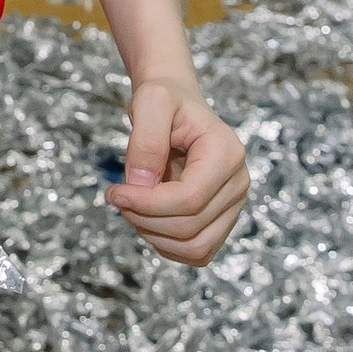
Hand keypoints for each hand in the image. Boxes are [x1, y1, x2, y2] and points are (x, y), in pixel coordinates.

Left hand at [105, 82, 247, 264]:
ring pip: (195, 247)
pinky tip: (148, 220)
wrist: (177, 105)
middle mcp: (239, 182)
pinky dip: (167, 245)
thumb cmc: (165, 100)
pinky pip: (198, 252)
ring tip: (132, 209)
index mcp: (227, 153)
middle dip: (144, 220)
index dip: (146, 204)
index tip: (113, 192)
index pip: (189, 198)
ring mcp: (234, 205)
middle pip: (190, 227)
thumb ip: (146, 140)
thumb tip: (141, 185)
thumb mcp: (150, 102)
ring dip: (154, 236)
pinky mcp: (223, 220)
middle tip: (117, 198)